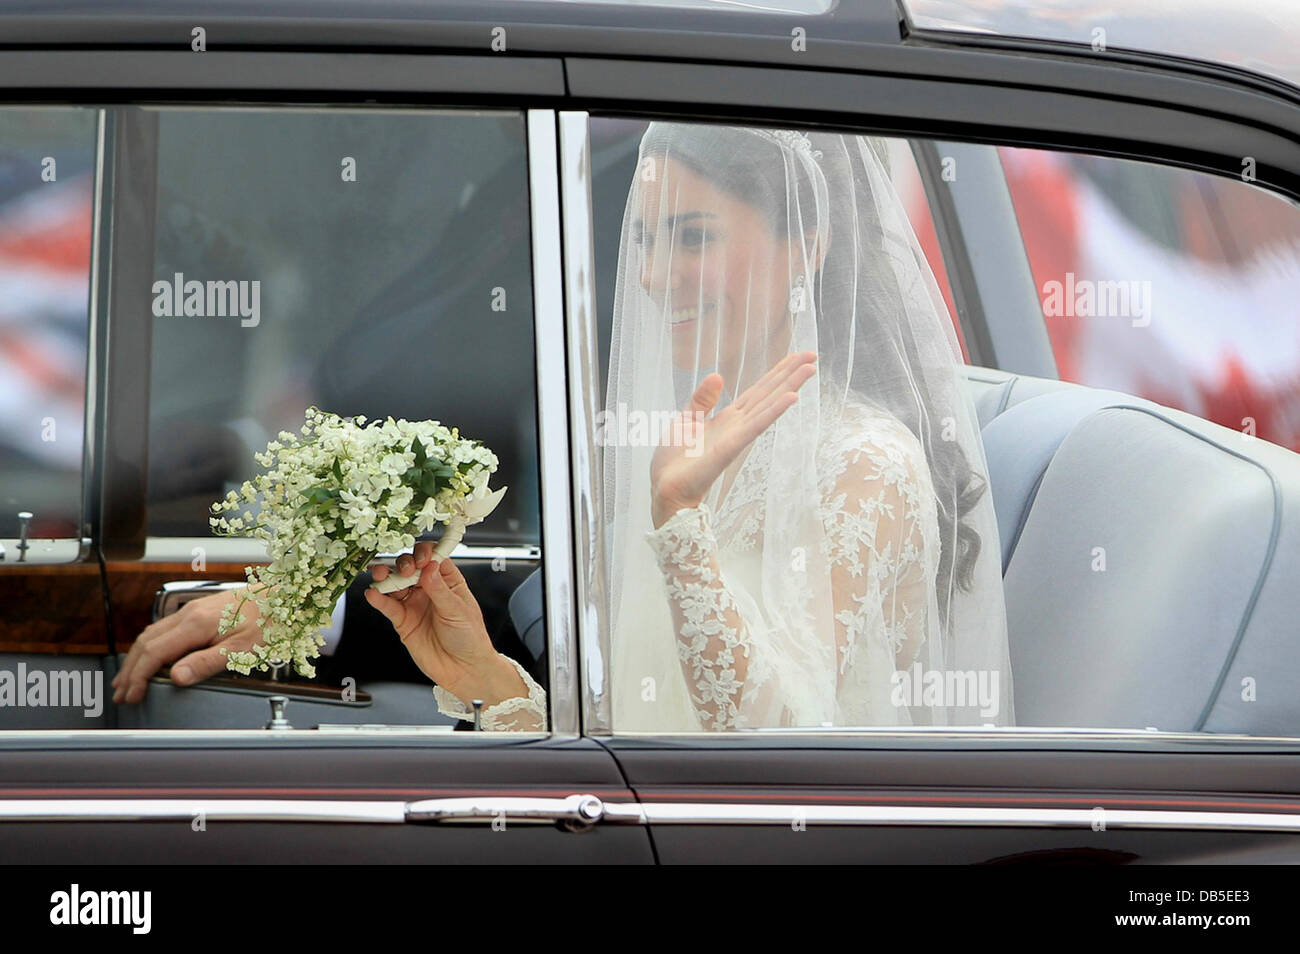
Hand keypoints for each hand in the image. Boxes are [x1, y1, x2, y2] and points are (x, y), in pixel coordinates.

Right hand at [112, 587, 261, 704]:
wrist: (285, 595)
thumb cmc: (270, 621)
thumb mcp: (242, 649)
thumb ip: (207, 663)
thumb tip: (176, 678)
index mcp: (196, 624)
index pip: (153, 653)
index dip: (138, 677)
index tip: (132, 696)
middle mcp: (189, 613)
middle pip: (145, 643)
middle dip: (130, 670)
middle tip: (121, 694)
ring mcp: (193, 609)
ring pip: (152, 634)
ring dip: (136, 658)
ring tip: (128, 680)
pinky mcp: (200, 610)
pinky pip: (165, 628)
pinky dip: (150, 646)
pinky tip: (151, 656)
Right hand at [367, 544, 526, 706]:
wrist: (463, 669)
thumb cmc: (469, 637)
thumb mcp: (458, 610)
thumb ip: (440, 589)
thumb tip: (429, 567)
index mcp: (448, 581)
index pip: (433, 557)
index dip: (425, 554)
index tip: (422, 560)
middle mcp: (428, 589)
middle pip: (410, 567)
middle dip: (404, 564)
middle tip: (405, 571)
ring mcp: (414, 603)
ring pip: (395, 584)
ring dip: (386, 576)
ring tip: (380, 575)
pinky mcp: (403, 621)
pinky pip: (388, 606)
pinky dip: (379, 599)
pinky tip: (373, 594)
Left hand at [650, 350, 816, 527]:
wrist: (665, 488)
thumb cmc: (674, 460)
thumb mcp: (685, 419)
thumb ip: (703, 399)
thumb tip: (717, 375)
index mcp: (728, 418)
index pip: (758, 391)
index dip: (777, 373)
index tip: (796, 356)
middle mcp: (738, 425)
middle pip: (769, 394)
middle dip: (791, 374)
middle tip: (813, 354)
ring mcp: (737, 437)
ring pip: (768, 406)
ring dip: (790, 387)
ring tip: (810, 369)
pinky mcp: (730, 449)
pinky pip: (755, 427)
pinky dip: (773, 412)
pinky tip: (791, 398)